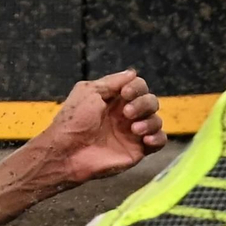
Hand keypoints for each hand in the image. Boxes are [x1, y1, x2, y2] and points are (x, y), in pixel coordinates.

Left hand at [38, 69, 167, 183]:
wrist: (67, 152)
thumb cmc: (73, 121)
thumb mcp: (87, 92)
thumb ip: (111, 82)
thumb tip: (132, 73)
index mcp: (114, 100)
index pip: (139, 86)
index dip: (137, 87)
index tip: (125, 93)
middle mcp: (125, 115)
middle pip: (151, 101)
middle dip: (143, 104)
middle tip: (126, 113)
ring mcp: (132, 133)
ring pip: (156, 120)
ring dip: (150, 121)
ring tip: (134, 129)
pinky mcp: (137, 150)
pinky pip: (159, 141)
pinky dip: (158, 137)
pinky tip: (145, 139)